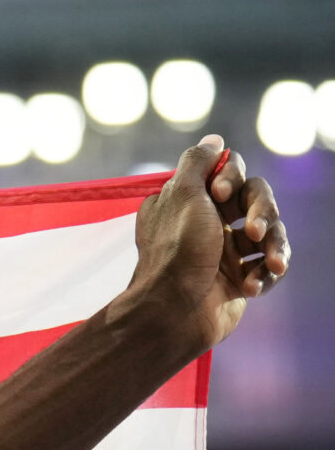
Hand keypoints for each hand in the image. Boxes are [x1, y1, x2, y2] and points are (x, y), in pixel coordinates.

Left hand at [124, 135, 290, 351]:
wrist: (174, 310)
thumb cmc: (177, 250)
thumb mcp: (181, 195)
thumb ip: (196, 162)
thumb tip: (214, 139)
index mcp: (193, 204)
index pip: (230, 175)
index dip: (233, 177)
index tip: (220, 192)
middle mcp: (210, 226)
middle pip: (258, 201)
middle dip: (263, 212)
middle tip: (253, 232)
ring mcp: (226, 254)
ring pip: (271, 235)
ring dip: (276, 246)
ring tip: (272, 263)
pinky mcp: (240, 281)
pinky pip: (269, 268)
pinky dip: (266, 275)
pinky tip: (250, 287)